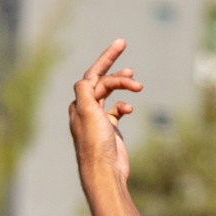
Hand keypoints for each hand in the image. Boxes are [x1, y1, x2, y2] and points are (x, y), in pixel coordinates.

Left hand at [69, 39, 142, 184]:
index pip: (93, 75)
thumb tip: (89, 78)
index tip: (121, 44)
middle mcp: (86, 109)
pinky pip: (117, 110)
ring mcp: (98, 119)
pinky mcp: (110, 129)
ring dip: (122, 86)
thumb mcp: (87, 112)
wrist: (105, 172)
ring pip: (110, 94)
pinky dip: (124, 106)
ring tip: (136, 84)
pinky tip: (130, 109)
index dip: (106, 58)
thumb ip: (85, 90)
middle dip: (115, 69)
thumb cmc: (95, 143)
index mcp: (79, 103)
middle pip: (101, 81)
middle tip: (126, 54)